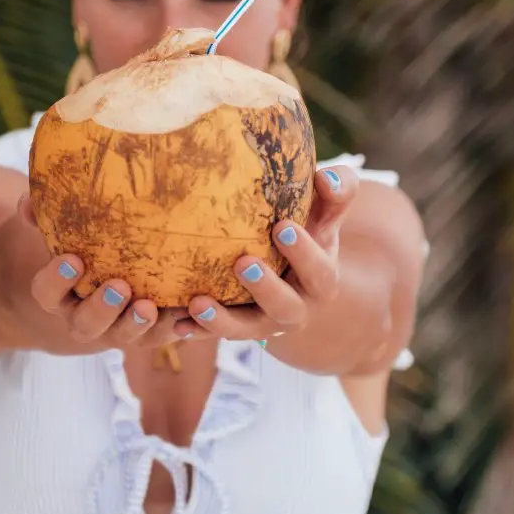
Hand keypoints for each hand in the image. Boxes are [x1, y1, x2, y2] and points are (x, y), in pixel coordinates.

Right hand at [3, 196, 183, 353]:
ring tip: (150, 307)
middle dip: (102, 309)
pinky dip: (171, 329)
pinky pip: (157, 338)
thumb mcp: (57, 234)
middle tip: (120, 287)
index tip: (74, 259)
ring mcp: (113, 330)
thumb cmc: (75, 251)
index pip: (46, 292)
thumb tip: (29, 199)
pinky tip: (185, 317)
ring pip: (122, 337)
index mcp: (56, 295)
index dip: (57, 280)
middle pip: (85, 324)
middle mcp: (81, 318)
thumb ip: (42, 218)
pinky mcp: (143, 334)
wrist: (89, 287)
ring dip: (136, 324)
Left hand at [172, 166, 358, 342]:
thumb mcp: (326, 215)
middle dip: (264, 288)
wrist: (297, 282)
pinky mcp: (236, 329)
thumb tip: (327, 178)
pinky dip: (195, 331)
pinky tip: (175, 323)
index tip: (282, 227)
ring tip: (197, 303)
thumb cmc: (309, 232)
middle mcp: (295, 307)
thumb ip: (338, 191)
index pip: (318, 270)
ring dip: (222, 320)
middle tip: (243, 263)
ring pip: (245, 329)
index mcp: (321, 280)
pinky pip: (214, 335)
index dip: (303, 252)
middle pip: (284, 306)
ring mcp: (263, 323)